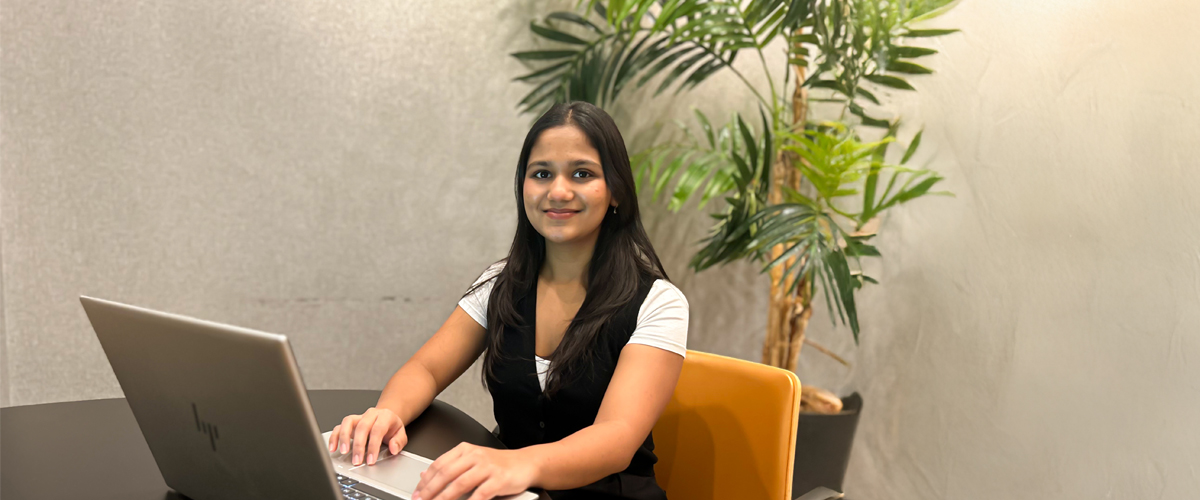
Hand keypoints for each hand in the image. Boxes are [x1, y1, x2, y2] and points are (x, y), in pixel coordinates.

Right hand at [327, 407, 407, 465]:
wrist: (385, 417)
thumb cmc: (391, 427)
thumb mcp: (401, 434)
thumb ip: (399, 442)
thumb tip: (394, 448)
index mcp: (385, 416)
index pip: (378, 430)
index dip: (373, 446)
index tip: (370, 460)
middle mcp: (370, 414)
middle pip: (362, 427)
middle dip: (358, 446)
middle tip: (357, 460)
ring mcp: (359, 417)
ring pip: (348, 423)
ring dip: (344, 438)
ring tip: (343, 452)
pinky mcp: (350, 422)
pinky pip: (339, 426)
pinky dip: (334, 437)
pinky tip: (333, 448)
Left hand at [413, 442, 536, 499]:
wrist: (526, 463)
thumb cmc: (499, 464)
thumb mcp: (473, 460)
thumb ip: (450, 466)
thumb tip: (425, 475)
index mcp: (466, 450)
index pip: (439, 464)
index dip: (425, 481)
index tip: (417, 493)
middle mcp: (475, 456)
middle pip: (446, 474)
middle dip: (430, 490)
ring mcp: (487, 467)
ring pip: (459, 484)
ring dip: (444, 498)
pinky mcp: (499, 479)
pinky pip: (480, 494)